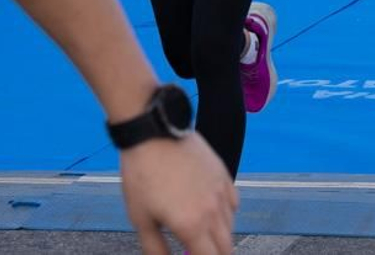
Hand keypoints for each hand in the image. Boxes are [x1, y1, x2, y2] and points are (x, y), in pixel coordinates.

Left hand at [119, 134, 237, 254]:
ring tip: (201, 235)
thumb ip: (155, 249)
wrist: (152, 133)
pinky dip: (226, 214)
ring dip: (219, 236)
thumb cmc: (142, 175)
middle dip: (214, 254)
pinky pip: (233, 203)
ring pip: (230, 225)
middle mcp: (213, 211)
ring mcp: (221, 191)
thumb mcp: (141, 219)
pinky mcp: (223, 174)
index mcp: (192, 226)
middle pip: (225, 246)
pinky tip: (211, 212)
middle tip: (198, 251)